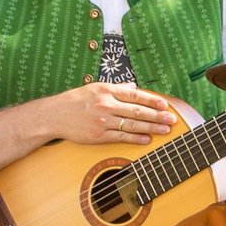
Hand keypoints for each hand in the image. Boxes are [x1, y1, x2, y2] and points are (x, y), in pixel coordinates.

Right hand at [51, 82, 179, 145]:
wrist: (53, 115)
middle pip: (137, 110)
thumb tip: (134, 86)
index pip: (134, 94)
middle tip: (172, 119)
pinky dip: (136, 138)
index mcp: (106, 90)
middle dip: (157, 115)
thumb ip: (116, 87)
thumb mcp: (94, 87)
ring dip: (151, 127)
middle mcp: (105, 104)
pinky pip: (121, 137)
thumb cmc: (75, 101)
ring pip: (132, 124)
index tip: (165, 104)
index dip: (152, 99)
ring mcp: (102, 121)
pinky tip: (147, 139)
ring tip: (165, 129)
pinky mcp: (98, 135)